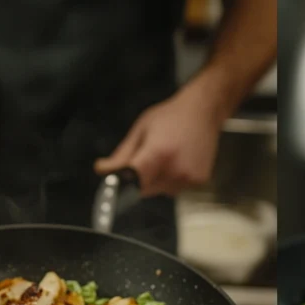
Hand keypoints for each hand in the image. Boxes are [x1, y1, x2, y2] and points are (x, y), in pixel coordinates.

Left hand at [94, 84, 221, 196]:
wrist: (203, 112)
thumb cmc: (171, 116)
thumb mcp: (141, 130)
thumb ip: (122, 155)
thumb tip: (101, 170)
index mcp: (159, 153)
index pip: (133, 181)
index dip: (121, 184)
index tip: (115, 182)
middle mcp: (176, 169)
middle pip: (144, 190)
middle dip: (139, 180)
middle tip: (148, 158)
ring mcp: (189, 178)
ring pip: (159, 192)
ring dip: (155, 181)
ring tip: (166, 157)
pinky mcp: (198, 182)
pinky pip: (174, 189)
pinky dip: (171, 180)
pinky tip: (178, 161)